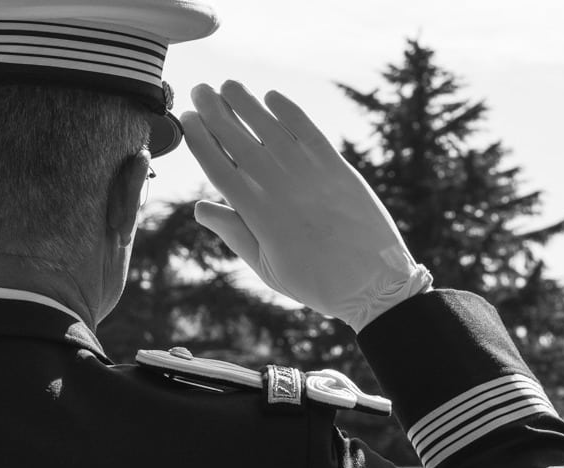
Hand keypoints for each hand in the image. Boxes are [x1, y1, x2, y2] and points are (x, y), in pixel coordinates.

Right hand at [182, 82, 429, 330]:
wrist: (376, 286)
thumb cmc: (319, 284)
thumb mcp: (269, 270)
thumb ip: (234, 234)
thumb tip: (199, 208)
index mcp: (257, 214)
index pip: (217, 166)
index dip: (199, 139)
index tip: (186, 120)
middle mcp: (279, 188)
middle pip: (237, 139)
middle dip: (214, 111)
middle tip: (200, 90)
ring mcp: (310, 175)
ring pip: (269, 128)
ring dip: (246, 103)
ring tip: (229, 86)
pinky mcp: (338, 169)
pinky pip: (308, 131)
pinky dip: (289, 111)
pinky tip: (272, 97)